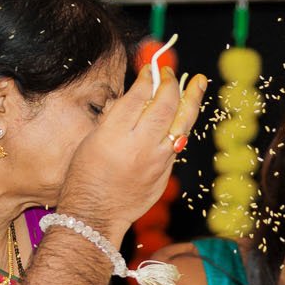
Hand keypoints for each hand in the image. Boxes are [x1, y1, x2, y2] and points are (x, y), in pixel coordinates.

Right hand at [58, 66, 207, 237]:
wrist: (95, 215)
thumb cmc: (84, 176)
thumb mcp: (91, 140)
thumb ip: (115, 117)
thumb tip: (136, 95)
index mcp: (114, 134)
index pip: (138, 97)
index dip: (148, 78)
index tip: (150, 69)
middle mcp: (139, 146)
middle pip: (164, 106)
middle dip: (170, 84)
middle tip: (170, 72)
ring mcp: (156, 161)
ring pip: (181, 124)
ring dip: (191, 100)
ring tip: (199, 82)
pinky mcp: (165, 173)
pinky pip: (177, 144)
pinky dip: (181, 125)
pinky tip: (184, 113)